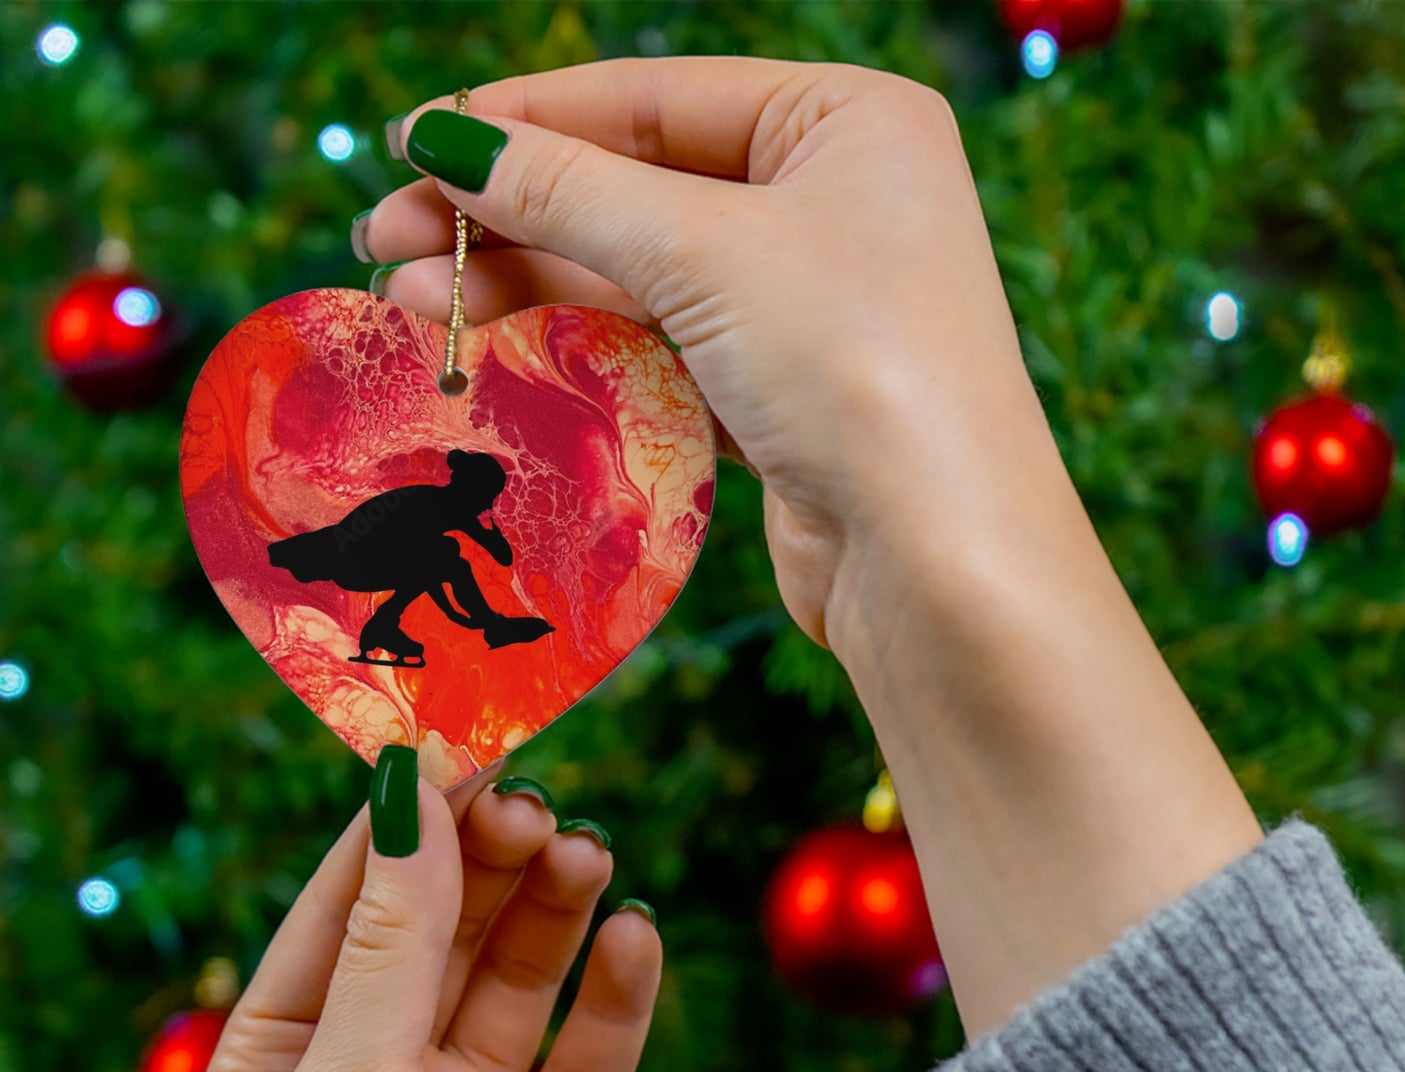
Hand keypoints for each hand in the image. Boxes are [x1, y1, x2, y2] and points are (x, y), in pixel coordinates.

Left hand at [201, 765, 660, 1071]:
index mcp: (289, 1051)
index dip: (408, 819)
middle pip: (447, 926)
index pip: (352, 899)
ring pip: (522, 976)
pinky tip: (636, 940)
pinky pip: (592, 1055)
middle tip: (539, 809)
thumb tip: (411, 791)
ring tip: (589, 857)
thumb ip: (392, 942)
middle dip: (490, 861)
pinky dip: (617, 995)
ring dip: (556, 910)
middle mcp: (380, 1071)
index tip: (467, 740)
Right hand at [361, 58, 1261, 1041]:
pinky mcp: (780, 394)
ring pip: (639, 277)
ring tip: (413, 300)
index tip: (412, 146)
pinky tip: (493, 350)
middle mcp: (833, 202)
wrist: (938, 560)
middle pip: (636, 188)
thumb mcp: (704, 252)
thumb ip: (567, 191)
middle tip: (386, 240)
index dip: (524, 121)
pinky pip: (660, 349)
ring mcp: (807, 305)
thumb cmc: (855, 368)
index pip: (653, 98)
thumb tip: (441, 140)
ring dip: (527, 287)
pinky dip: (580, 348)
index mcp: (847, 122)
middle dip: (509, 216)